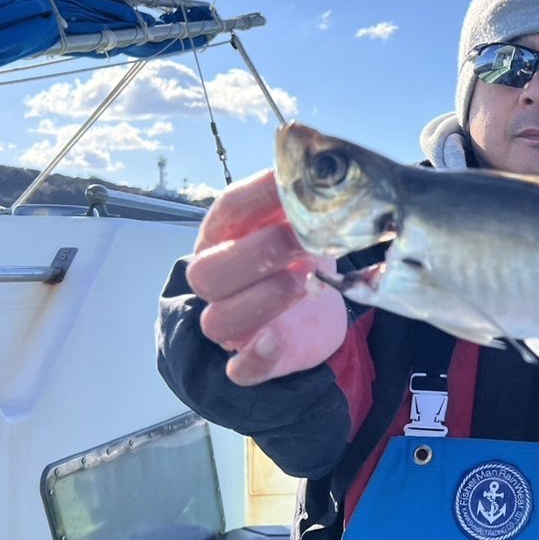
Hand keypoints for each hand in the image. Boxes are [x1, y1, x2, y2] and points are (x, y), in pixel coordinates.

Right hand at [185, 169, 346, 385]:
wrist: (314, 311)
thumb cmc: (301, 255)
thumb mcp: (303, 223)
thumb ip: (307, 200)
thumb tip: (331, 168)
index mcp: (224, 238)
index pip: (226, 212)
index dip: (256, 196)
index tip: (293, 183)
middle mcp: (217, 282)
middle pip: (208, 273)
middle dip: (258, 253)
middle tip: (302, 241)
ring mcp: (232, 325)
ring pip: (219, 320)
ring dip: (264, 298)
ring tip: (308, 281)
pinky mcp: (254, 362)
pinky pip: (239, 371)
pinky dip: (254, 359)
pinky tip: (276, 339)